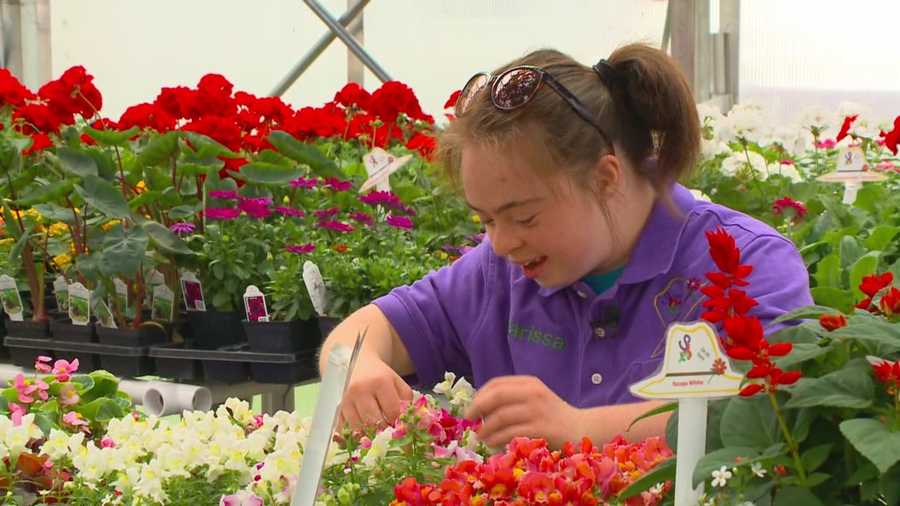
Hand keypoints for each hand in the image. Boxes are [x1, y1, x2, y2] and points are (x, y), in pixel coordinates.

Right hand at [339, 354, 412, 429]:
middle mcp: (360, 390)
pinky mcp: (335, 406)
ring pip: (358, 428)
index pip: (392, 411)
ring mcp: (345, 399)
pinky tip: (361, 430)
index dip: (398, 421)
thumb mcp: (396, 381)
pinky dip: (353, 433)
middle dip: (383, 430)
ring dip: (368, 433)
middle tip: (387, 430)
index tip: (399, 424)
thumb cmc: (378, 375)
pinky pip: (343, 428)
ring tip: (375, 430)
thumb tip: (410, 421)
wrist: (354, 362)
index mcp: (379, 382)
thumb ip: (406, 399)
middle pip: (374, 422)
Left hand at [465, 375, 582, 448]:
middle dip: (477, 409)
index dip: (479, 396)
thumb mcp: (534, 400)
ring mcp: (537, 411)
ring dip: (485, 429)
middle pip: (496, 396)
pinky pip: (510, 433)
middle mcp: (533, 393)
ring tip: (481, 436)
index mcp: (529, 383)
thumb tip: (479, 410)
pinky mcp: (540, 429)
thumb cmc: (553, 416)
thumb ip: (512, 399)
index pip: (496, 384)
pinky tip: (492, 444)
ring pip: (500, 417)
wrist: (582, 429)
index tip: (471, 409)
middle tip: (469, 421)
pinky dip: (496, 439)